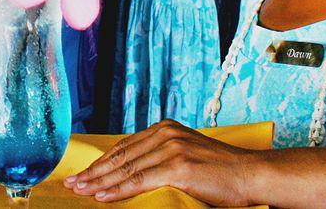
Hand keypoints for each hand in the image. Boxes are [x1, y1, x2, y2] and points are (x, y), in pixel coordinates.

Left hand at [63, 120, 256, 204]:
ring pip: (126, 169)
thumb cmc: (222, 173)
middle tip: (72, 183)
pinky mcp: (178, 166)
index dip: (101, 162)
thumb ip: (159, 159)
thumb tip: (131, 174)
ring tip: (81, 191)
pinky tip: (103, 196)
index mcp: (165, 129)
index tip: (83, 174)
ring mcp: (171, 148)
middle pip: (120, 156)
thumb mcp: (186, 156)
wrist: (253, 175)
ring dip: (99, 181)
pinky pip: (140, 181)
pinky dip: (119, 190)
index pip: (123, 147)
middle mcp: (165, 133)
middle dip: (93, 171)